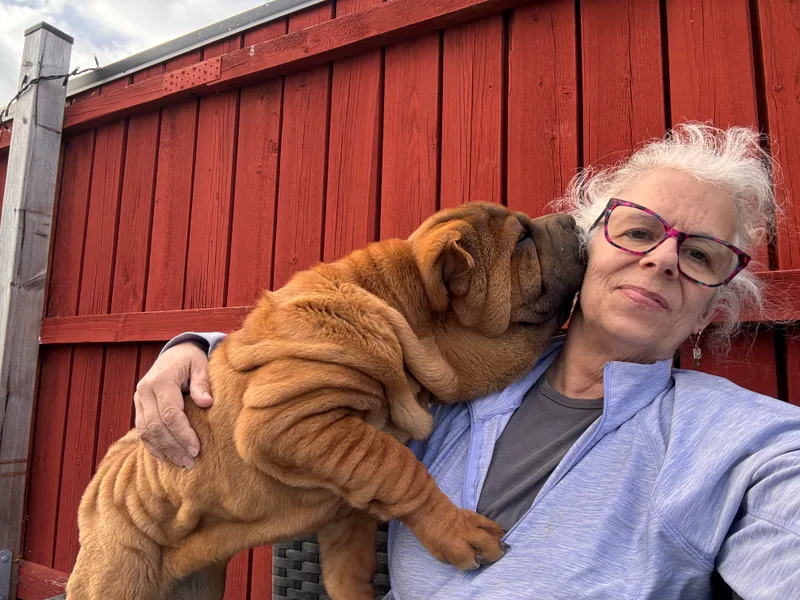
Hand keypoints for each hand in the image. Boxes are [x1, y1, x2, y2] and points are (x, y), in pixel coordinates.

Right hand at [134, 342, 213, 467]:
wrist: (175, 352)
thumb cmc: (192, 359)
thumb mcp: (200, 364)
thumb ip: (202, 382)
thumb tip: (206, 402)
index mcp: (160, 381)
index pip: (170, 414)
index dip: (183, 434)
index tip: (196, 449)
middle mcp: (145, 391)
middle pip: (156, 426)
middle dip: (173, 447)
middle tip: (190, 462)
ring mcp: (139, 400)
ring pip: (146, 432)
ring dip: (163, 450)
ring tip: (181, 463)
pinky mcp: (139, 407)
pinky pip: (142, 431)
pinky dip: (153, 446)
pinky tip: (166, 459)